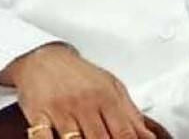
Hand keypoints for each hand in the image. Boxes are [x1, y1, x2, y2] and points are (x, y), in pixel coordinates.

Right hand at [0, 43, 156, 138]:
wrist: (44, 58)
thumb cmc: (80, 76)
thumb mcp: (111, 87)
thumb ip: (131, 114)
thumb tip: (149, 137)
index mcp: (106, 98)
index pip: (124, 133)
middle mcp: (85, 104)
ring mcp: (61, 110)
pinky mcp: (39, 115)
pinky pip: (43, 138)